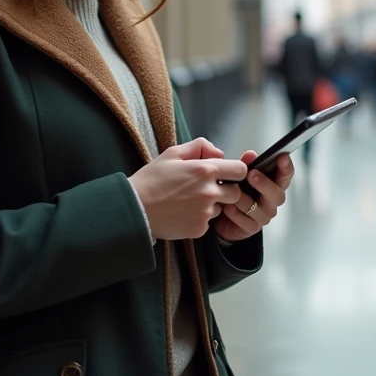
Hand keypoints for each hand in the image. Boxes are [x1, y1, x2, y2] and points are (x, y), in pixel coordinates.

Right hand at [128, 138, 245, 239]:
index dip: (235, 172)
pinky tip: (183, 213)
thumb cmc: (152, 179)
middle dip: (226, 190)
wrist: (134, 208)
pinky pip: (208, 222)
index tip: (226, 174)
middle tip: (205, 189)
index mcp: (206, 170)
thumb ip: (200, 147)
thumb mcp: (173, 153)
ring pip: (221, 208)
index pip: (240, 170)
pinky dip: (199, 218)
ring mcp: (205, 212)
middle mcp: (209, 192)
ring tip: (189, 201)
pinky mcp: (199, 229)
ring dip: (212, 205)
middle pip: (235, 193)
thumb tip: (219, 153)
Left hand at [213, 151, 293, 241]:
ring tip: (228, 191)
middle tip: (252, 174)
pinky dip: (232, 210)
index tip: (282, 157)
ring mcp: (264, 215)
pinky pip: (242, 218)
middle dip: (263, 183)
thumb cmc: (237, 192)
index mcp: (274, 184)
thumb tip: (251, 154)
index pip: (286, 176)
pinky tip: (225, 206)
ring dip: (239, 197)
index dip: (286, 167)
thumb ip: (246, 164)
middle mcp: (273, 200)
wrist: (224, 218)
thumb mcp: (240, 176)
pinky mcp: (253, 227)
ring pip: (254, 206)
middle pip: (276, 193)